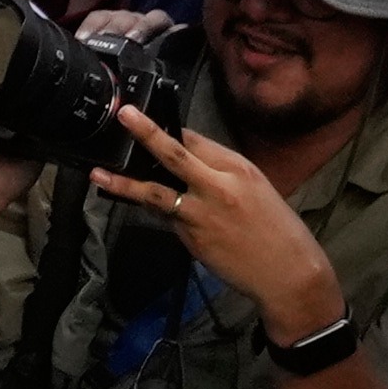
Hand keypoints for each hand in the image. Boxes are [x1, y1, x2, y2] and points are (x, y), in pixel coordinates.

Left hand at [98, 92, 332, 320]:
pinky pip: (166, 219)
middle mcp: (217, 186)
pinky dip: (154, 212)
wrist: (288, 272)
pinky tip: (140, 208)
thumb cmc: (276, 228)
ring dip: (124, 182)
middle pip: (174, 154)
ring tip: (99, 174)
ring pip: (155, 192)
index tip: (146, 119)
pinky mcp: (191, 239)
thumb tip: (185, 157)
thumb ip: (220, 172)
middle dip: (146, 132)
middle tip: (124, 115)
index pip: (195, 140)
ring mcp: (200, 214)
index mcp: (238, 168)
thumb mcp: (255, 188)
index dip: (169, 129)